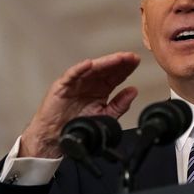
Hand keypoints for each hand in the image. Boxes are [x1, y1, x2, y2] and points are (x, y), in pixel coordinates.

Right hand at [19, 52, 140, 157]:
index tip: (136, 61)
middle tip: (131, 57)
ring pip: (92, 69)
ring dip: (104, 62)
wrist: (57, 137)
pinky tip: (89, 64)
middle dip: (119, 62)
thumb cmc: (78, 126)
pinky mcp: (62, 86)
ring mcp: (76, 83)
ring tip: (117, 58)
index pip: (116, 75)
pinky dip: (79, 69)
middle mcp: (89, 83)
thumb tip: (133, 91)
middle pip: (106, 69)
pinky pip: (71, 75)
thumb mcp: (105, 116)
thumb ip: (120, 105)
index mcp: (101, 89)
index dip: (126, 68)